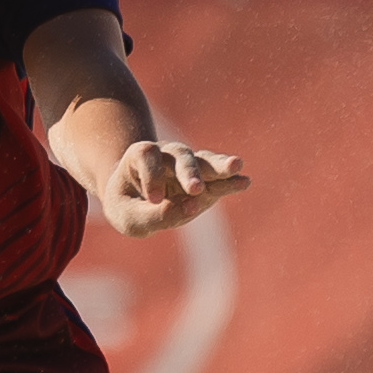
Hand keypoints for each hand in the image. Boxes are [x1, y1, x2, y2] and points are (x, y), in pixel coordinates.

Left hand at [99, 139, 249, 236]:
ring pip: (204, 162)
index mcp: (140, 156)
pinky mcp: (206, 179)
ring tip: (236, 166)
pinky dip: (230, 181)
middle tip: (195, 189)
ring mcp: (189, 164)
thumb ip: (154, 216)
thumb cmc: (128, 206)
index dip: (152, 176)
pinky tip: (244, 182)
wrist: (134, 200)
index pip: (147, 156)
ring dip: (219, 167)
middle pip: (180, 156)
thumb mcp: (129, 217)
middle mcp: (167, 154)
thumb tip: (191, 207)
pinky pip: (219, 179)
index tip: (154, 199)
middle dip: (189, 172)